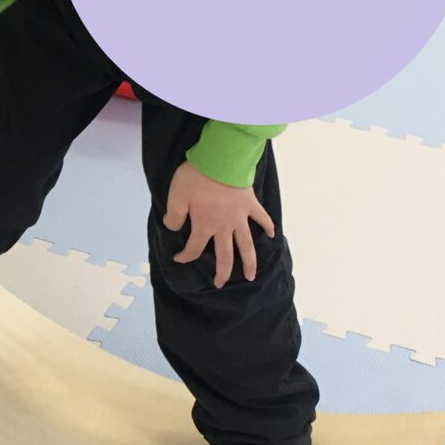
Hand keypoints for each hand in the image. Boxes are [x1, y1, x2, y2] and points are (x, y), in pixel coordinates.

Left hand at [164, 162, 274, 287]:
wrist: (221, 160)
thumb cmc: (196, 178)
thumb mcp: (175, 196)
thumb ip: (173, 216)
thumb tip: (172, 228)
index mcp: (204, 226)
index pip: (193, 249)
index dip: (185, 257)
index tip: (178, 258)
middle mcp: (224, 227)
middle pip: (225, 256)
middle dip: (223, 273)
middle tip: (221, 284)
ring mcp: (240, 217)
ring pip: (246, 245)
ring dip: (250, 262)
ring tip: (252, 276)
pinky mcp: (250, 204)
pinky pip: (262, 218)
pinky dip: (268, 226)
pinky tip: (272, 235)